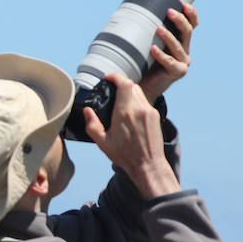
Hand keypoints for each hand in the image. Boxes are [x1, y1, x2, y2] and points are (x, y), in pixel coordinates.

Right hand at [84, 72, 179, 198]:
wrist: (148, 164)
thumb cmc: (124, 155)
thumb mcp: (102, 142)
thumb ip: (92, 124)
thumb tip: (87, 111)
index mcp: (125, 112)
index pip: (124, 84)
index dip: (115, 77)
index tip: (108, 78)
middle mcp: (139, 108)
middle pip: (132, 85)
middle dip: (121, 83)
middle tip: (111, 87)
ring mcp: (149, 111)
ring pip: (139, 92)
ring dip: (129, 91)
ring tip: (120, 99)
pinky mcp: (155, 116)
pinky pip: (145, 101)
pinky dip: (136, 100)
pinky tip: (129, 110)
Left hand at [139, 3, 196, 101]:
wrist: (142, 86)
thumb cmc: (144, 64)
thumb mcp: (147, 45)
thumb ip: (148, 33)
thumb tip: (134, 12)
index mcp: (181, 42)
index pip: (191, 26)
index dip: (191, 15)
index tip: (185, 4)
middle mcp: (184, 51)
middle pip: (187, 32)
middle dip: (180, 20)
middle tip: (169, 11)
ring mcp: (183, 62)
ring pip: (178, 46)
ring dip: (169, 36)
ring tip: (158, 28)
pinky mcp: (177, 72)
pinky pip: (170, 61)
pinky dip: (161, 55)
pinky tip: (153, 49)